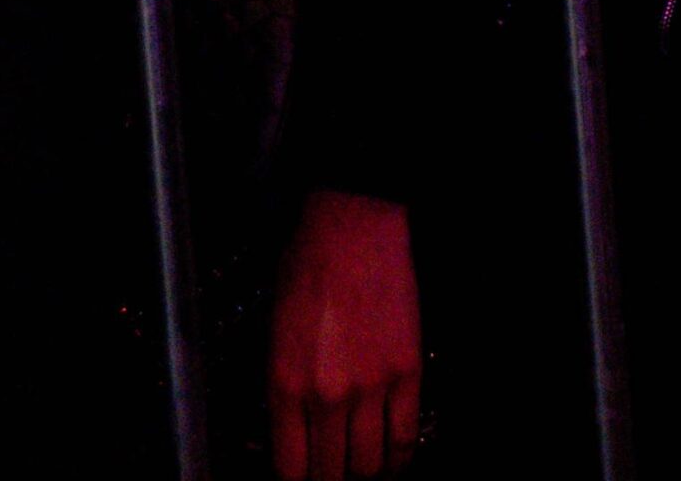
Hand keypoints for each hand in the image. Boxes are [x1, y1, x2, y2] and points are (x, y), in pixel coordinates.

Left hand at [270, 192, 420, 478]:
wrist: (352, 226)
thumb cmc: (309, 263)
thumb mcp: (275, 328)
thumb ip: (283, 384)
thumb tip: (292, 428)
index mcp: (285, 381)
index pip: (291, 467)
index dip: (297, 480)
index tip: (303, 476)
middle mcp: (326, 394)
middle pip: (330, 473)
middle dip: (330, 479)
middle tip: (331, 472)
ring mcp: (370, 387)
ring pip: (370, 465)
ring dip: (364, 472)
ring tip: (360, 467)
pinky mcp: (405, 374)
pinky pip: (404, 438)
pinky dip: (398, 458)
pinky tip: (391, 457)